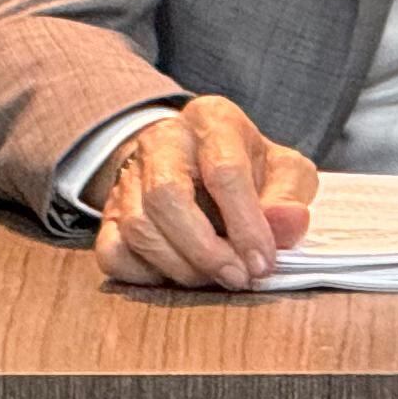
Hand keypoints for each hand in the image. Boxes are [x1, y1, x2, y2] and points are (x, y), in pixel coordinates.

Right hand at [91, 98, 319, 292]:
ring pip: (138, 227)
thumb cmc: (250, 166)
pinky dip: (145, 274)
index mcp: (212, 120)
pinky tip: (180, 274)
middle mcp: (162, 141)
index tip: (263, 263)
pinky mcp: (108, 211)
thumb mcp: (284, 170)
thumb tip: (287, 225)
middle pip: (166, 197)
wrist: (199, 161)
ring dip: (180, 266)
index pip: (224, 172)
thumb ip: (289, 196)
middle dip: (205, 249)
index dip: (246, 224)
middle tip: (237, 278)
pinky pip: (112, 250)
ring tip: (217, 278)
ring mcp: (128, 175)